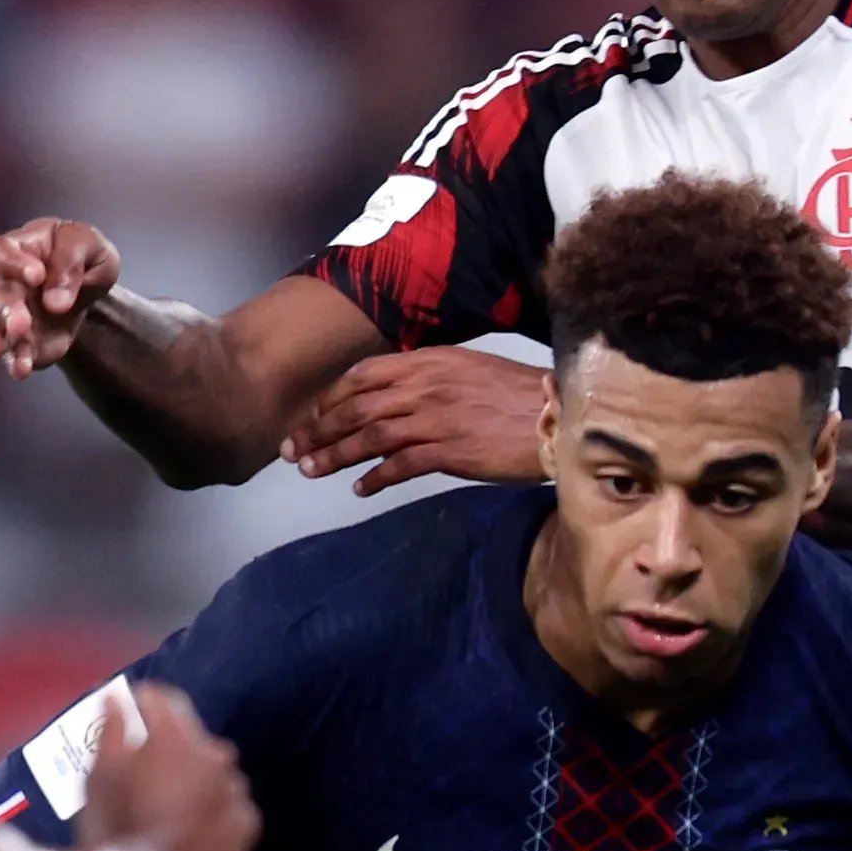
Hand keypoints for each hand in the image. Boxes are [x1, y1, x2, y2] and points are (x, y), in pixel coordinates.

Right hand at [0, 218, 124, 376]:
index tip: (37, 275)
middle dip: (7, 311)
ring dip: (7, 344)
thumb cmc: (81, 252)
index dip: (12, 264)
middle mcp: (0, 281)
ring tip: (20, 361)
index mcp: (15, 247)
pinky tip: (22, 370)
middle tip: (20, 325)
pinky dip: (16, 362)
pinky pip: (11, 352)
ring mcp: (5, 313)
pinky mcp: (18, 340)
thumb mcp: (88, 244)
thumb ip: (71, 262)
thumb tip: (55, 302)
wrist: (87, 283)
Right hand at [71, 679, 257, 850]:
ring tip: (169, 809)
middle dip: (171, 749)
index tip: (133, 711)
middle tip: (145, 773)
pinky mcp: (246, 827)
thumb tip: (115, 700)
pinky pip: (233, 808)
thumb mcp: (97, 774)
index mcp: (176, 737)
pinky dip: (217, 812)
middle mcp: (214, 757)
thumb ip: (111, 728)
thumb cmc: (112, 830)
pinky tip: (194, 829)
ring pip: (215, 775)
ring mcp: (234, 793)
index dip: (144, 704)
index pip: (164, 701)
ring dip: (196, 783)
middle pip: (192, 740)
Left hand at [282, 346, 550, 491]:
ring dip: (335, 455)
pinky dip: (375, 478)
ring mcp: (434, 418)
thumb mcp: (469, 370)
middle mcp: (425, 385)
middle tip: (294, 449)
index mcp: (429, 361)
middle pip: (356, 407)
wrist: (557, 415)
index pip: (364, 375)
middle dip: (318, 428)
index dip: (330, 397)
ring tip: (312, 471)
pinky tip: (360, 489)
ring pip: (369, 436)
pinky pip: (399, 465)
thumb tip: (400, 397)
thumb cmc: (519, 396)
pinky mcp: (449, 450)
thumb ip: (432, 378)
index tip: (310, 415)